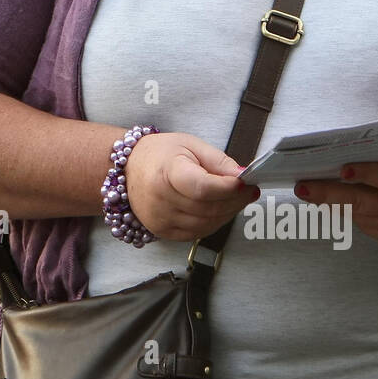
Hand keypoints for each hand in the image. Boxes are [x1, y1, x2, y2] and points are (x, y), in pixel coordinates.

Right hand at [124, 132, 258, 240]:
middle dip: (235, 200)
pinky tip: (219, 209)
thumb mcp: (190, 145)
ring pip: (208, 224)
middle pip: (209, 208)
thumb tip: (242, 175)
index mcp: (166, 172)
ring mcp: (161, 219)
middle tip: (249, 190)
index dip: (228, 188)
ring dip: (228, 213)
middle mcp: (160, 199)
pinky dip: (214, 222)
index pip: (203, 188)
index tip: (245, 182)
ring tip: (236, 198)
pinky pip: (198, 232)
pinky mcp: (163, 231)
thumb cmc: (159, 155)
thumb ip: (218, 161)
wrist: (128, 169)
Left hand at [294, 143, 377, 244]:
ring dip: (331, 201)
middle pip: (361, 202)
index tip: (342, 168)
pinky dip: (347, 209)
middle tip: (301, 187)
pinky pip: (362, 222)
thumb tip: (349, 145)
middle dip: (328, 195)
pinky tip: (333, 198)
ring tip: (307, 188)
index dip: (365, 174)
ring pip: (355, 213)